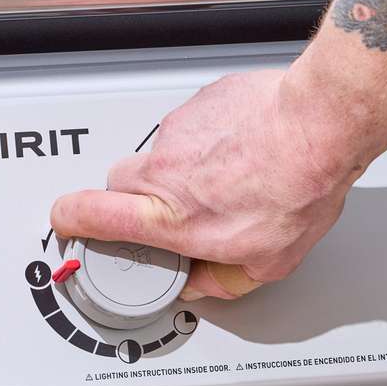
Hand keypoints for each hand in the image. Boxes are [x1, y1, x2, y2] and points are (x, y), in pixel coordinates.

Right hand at [50, 70, 361, 300]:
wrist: (320, 124)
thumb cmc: (299, 186)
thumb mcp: (268, 262)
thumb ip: (223, 280)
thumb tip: (203, 284)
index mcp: (171, 216)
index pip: (91, 215)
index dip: (70, 221)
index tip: (67, 223)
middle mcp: (165, 170)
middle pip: (120, 182)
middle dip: (138, 199)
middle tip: (173, 209)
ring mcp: (180, 131)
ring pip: (162, 152)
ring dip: (184, 167)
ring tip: (230, 176)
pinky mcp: (201, 101)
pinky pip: (193, 124)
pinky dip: (210, 137)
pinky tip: (244, 147)